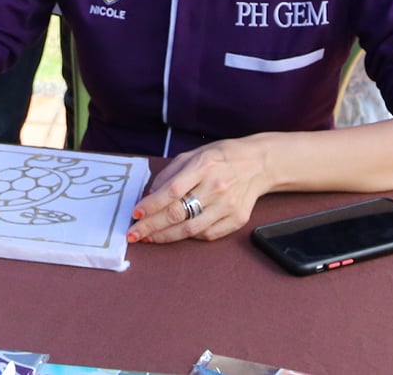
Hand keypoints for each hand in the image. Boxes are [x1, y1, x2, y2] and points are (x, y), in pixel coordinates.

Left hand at [129, 137, 271, 243]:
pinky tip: (177, 234)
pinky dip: (189, 237)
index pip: (172, 190)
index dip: (151, 204)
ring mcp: (228, 205)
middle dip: (152, 226)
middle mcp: (217, 186)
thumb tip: (149, 196)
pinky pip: (208, 235)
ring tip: (150, 237)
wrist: (259, 163)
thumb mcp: (193, 154)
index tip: (135, 213)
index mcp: (204, 165)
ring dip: (166, 236)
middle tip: (134, 233)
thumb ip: (170, 174)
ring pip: (191, 229)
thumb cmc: (221, 157)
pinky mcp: (237, 219)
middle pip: (178, 213)